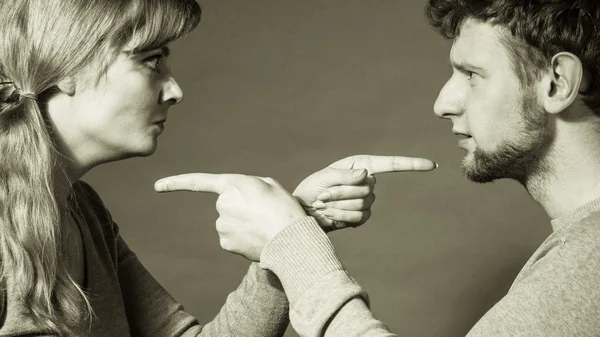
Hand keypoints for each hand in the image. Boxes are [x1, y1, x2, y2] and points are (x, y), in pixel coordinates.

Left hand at [154, 173, 305, 261]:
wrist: (290, 237)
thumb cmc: (285, 209)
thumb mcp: (271, 186)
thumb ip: (249, 187)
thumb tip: (241, 201)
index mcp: (233, 184)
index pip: (198, 181)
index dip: (176, 183)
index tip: (157, 186)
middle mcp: (222, 204)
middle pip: (226, 206)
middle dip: (240, 210)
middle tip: (263, 214)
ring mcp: (221, 224)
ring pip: (228, 224)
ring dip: (242, 225)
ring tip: (263, 226)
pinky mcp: (225, 242)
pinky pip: (231, 239)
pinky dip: (242, 239)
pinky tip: (257, 238)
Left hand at [293, 154, 436, 231]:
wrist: (304, 211)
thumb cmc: (312, 188)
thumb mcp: (325, 177)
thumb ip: (345, 174)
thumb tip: (367, 174)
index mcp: (360, 165)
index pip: (391, 164)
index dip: (411, 165)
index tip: (431, 165)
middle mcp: (366, 182)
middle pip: (367, 188)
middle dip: (342, 192)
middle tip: (324, 195)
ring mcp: (366, 201)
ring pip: (362, 203)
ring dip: (339, 204)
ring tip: (324, 203)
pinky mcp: (361, 217)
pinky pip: (359, 218)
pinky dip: (341, 216)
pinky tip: (330, 214)